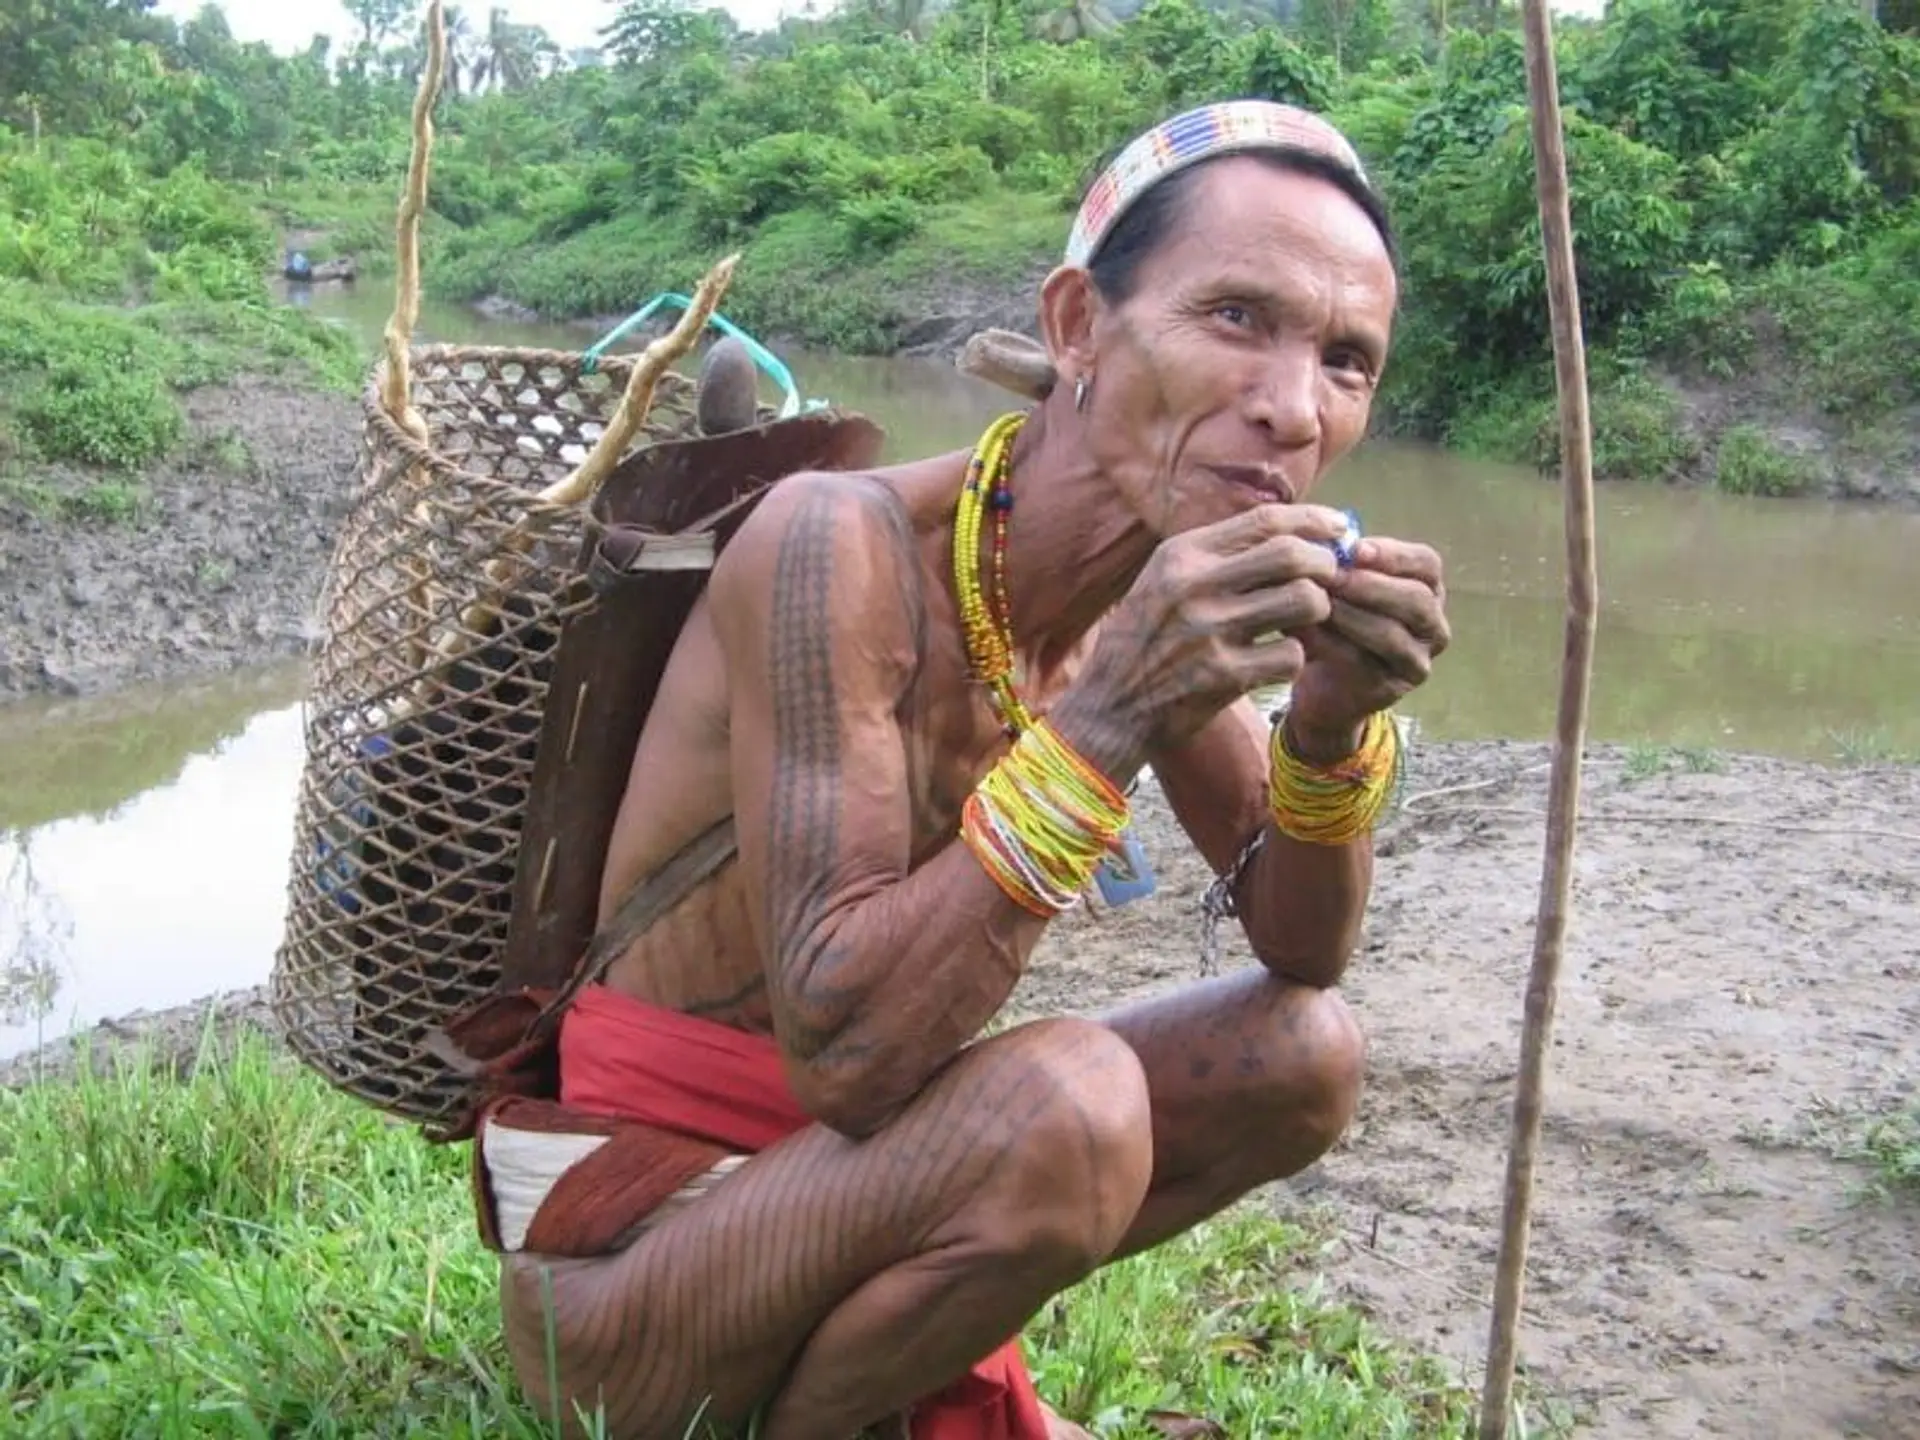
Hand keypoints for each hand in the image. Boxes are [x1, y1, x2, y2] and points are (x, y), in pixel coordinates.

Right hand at [1051, 503, 1350, 777]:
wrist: (1110, 706)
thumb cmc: (1146, 639)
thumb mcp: (1164, 580)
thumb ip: (1218, 555)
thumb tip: (1291, 531)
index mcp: (1182, 555)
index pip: (1265, 521)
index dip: (1313, 522)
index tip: (1338, 528)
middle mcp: (1194, 585)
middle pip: (1292, 555)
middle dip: (1325, 565)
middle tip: (1331, 579)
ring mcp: (1209, 631)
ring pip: (1303, 601)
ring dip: (1316, 611)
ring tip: (1304, 622)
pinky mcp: (1224, 675)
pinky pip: (1291, 654)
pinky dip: (1294, 657)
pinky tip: (1276, 660)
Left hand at [1287, 536, 1449, 760]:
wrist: (1320, 683)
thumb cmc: (1332, 621)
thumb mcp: (1337, 585)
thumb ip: (1339, 561)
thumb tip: (1325, 536)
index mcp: (1427, 589)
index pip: (1426, 563)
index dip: (1393, 554)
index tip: (1354, 549)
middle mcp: (1433, 625)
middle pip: (1418, 599)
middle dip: (1373, 585)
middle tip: (1334, 578)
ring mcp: (1418, 661)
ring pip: (1393, 634)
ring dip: (1352, 615)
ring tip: (1319, 603)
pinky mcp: (1393, 689)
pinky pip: (1367, 664)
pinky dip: (1335, 646)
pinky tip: (1309, 633)